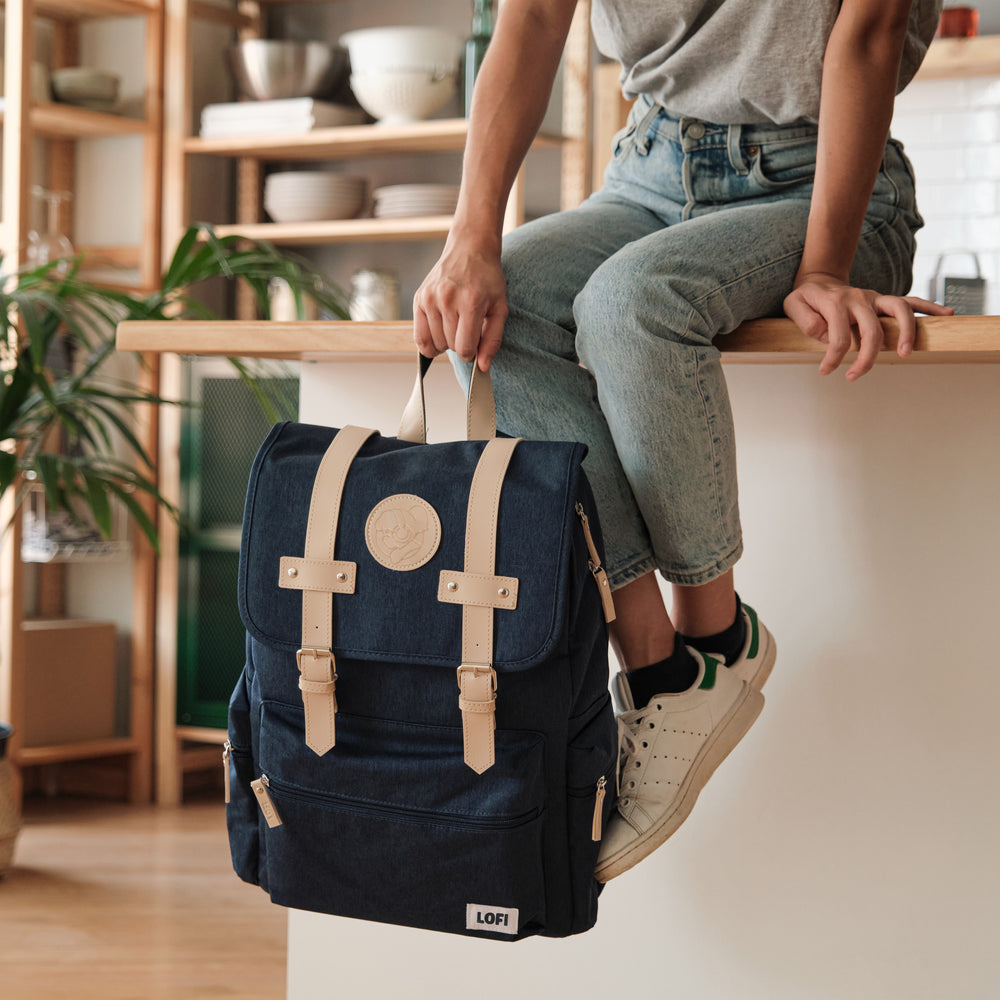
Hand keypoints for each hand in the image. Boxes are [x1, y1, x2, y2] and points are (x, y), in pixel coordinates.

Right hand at [413, 238, 507, 372]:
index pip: (464, 348)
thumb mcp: (500, 308)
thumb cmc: (488, 279)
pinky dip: (429, 342)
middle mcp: (447, 299)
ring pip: (434, 344)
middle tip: (467, 330)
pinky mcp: (419, 299)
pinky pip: (418, 337)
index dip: (471, 354)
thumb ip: (492, 340)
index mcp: (471, 302)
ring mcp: (430, 298)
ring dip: (445, 342)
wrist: (470, 249)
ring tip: (454, 326)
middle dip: (460, 345)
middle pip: (450, 346)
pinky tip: (440, 331)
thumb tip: (482, 367)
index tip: (474, 346)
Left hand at [783, 272, 953, 380]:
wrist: (820, 280)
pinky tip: (947, 314)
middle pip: (872, 329)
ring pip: (899, 310)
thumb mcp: (793, 305)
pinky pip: (911, 302)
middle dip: (866, 357)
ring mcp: (875, 298)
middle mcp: (860, 298)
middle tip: (854, 376)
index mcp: (836, 303)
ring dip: (906, 332)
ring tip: (906, 353)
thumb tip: (825, 334)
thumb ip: (805, 319)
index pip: (838, 336)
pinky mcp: (884, 301)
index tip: (826, 371)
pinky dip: (930, 307)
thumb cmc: (806, 298)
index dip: (833, 358)